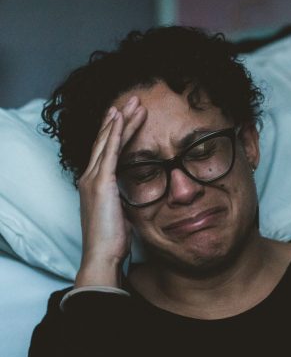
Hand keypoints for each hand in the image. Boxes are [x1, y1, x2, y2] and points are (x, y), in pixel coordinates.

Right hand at [75, 96, 146, 287]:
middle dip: (119, 119)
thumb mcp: (120, 213)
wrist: (103, 256)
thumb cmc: (112, 240)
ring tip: (134, 102)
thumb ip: (123, 197)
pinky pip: (110, 151)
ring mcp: (93, 178)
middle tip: (132, 100)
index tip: (127, 116)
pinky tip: (122, 118)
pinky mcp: (101, 182)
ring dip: (121, 120)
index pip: (106, 151)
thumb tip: (135, 191)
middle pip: (105, 140)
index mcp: (95, 184)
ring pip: (108, 141)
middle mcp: (90, 177)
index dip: (116, 131)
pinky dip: (116, 132)